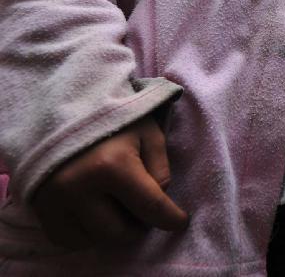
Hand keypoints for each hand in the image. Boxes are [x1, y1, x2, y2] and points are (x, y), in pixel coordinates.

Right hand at [32, 116, 188, 248]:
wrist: (63, 108)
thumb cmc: (113, 119)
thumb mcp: (148, 133)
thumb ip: (160, 168)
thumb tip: (160, 203)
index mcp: (113, 165)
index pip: (151, 207)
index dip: (171, 219)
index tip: (181, 223)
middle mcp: (80, 187)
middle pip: (121, 232)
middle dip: (139, 224)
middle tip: (143, 208)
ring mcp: (55, 200)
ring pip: (95, 239)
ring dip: (114, 229)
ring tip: (120, 206)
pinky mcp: (39, 207)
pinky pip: (69, 239)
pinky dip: (88, 233)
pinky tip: (97, 213)